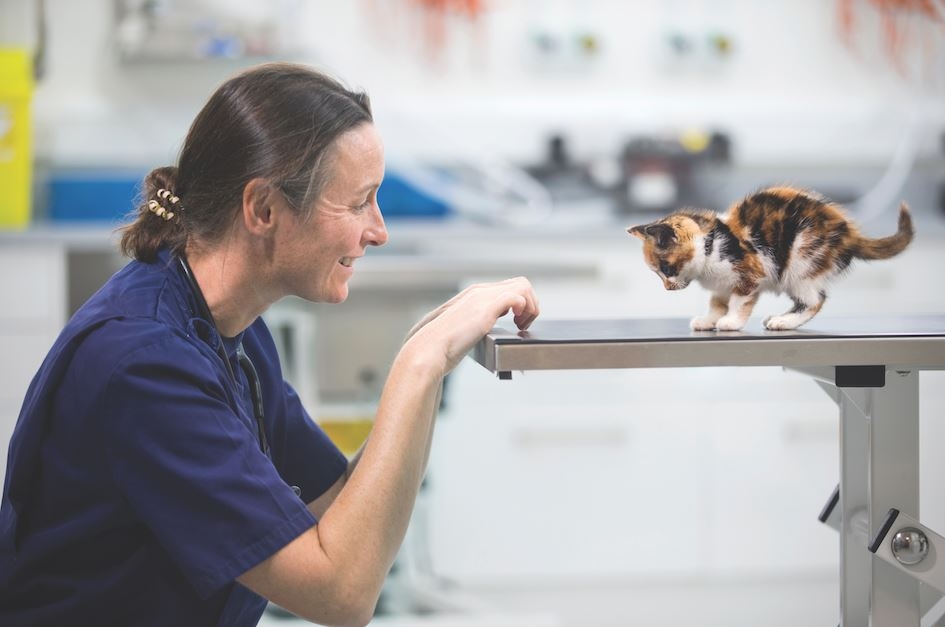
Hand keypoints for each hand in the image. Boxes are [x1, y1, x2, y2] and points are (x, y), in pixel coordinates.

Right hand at [402, 277, 538, 375]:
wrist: (430, 348)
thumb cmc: (443, 345)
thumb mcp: (463, 328)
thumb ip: (475, 322)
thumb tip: (481, 327)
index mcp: (475, 294)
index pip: (509, 287)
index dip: (520, 304)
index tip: (517, 322)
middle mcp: (480, 291)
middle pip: (520, 283)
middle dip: (530, 304)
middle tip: (523, 325)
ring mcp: (484, 298)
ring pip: (524, 286)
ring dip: (531, 306)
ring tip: (522, 325)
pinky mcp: (487, 309)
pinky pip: (518, 297)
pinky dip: (525, 310)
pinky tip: (517, 324)